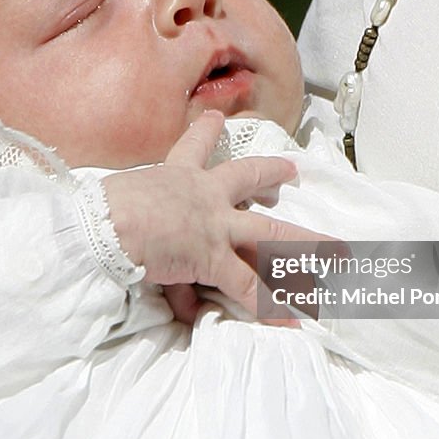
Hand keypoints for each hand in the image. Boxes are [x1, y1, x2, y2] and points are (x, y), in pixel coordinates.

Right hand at [103, 110, 335, 324]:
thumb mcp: (121, 204)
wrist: (105, 226)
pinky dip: (270, 306)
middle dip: (271, 175)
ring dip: (306, 246)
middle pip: (247, 177)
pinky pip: (248, 287)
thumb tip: (137, 248)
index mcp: (175, 176)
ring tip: (335, 253)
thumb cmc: (103, 211)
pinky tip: (293, 319)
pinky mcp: (213, 257)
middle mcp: (202, 194)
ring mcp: (214, 225)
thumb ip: (138, 223)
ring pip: (270, 235)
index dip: (207, 132)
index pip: (194, 147)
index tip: (217, 119)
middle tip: (290, 171)